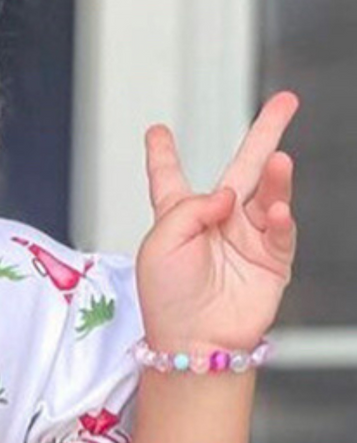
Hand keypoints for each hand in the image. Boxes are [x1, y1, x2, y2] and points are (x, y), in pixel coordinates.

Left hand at [136, 91, 299, 354]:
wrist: (193, 341)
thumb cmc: (166, 297)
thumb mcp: (158, 244)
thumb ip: (187, 210)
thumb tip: (226, 194)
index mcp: (178, 216)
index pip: (170, 178)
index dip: (164, 153)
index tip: (157, 130)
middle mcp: (217, 221)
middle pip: (244, 168)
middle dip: (265, 134)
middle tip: (286, 102)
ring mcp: (248, 238)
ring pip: (269, 195)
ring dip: (277, 177)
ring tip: (279, 157)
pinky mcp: (271, 260)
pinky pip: (281, 232)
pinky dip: (282, 218)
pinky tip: (278, 209)